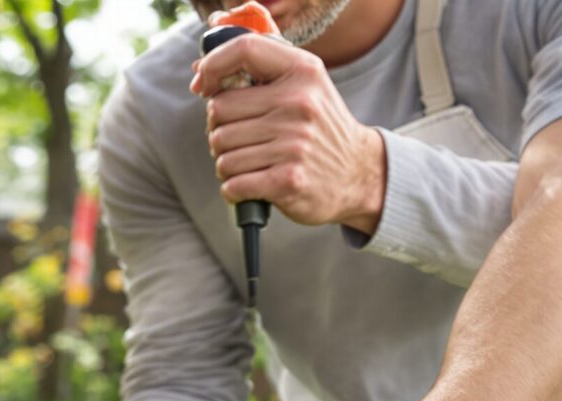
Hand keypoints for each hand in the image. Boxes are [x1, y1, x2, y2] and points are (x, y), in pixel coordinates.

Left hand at [189, 31, 385, 231]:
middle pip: (219, 112)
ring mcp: (293, 144)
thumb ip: (263, 73)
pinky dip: (234, 189)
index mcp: (302, 73)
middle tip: (239, 139)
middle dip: (219, 130)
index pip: (243, 50)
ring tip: (251, 164)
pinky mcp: (287, 180)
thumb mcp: (305, 86)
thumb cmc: (318, 129)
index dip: (213, 66)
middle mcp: (298, 104)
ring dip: (227, 164)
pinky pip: (233, 184)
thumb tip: (202, 77)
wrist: (358, 174)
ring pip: (222, 153)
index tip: (204, 86)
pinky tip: (251, 186)